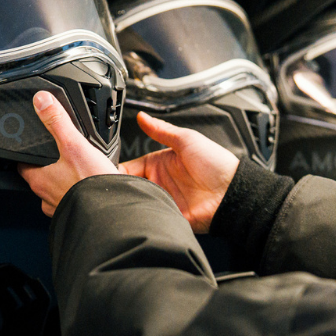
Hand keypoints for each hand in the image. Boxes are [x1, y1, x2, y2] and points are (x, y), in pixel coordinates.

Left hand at [18, 92, 117, 216]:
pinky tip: (89, 188)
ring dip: (63, 183)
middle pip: (39, 177)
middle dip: (48, 167)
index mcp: (39, 179)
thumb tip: (42, 101)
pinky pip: (72, 202)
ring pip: (56, 191)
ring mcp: (60, 207)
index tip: (31, 148)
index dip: (26, 154)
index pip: (22, 164)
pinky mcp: (76, 214)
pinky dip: (78, 195)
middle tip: (60, 157)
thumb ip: (57, 121)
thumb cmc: (91, 185)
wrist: (111, 215)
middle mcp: (45, 196)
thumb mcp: (74, 145)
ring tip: (77, 171)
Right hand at [118, 112, 238, 232]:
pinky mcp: (169, 217)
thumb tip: (142, 117)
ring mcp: (163, 201)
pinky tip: (138, 212)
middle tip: (110, 188)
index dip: (114, 171)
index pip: (127, 168)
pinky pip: (150, 218)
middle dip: (119, 188)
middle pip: (128, 187)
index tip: (102, 172)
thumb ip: (161, 131)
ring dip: (130, 202)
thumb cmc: (216, 164)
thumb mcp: (186, 140)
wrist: (233, 192)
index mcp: (158, 165)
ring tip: (124, 199)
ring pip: (136, 204)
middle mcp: (159, 183)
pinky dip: (142, 216)